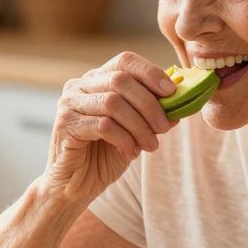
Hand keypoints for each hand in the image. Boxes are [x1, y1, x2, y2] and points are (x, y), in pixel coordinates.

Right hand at [43, 51, 177, 200]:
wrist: (75, 186)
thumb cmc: (104, 155)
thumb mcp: (135, 131)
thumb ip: (153, 113)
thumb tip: (181, 100)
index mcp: (97, 80)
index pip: (125, 61)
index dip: (151, 73)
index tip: (172, 92)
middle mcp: (80, 86)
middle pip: (121, 80)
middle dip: (149, 104)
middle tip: (164, 127)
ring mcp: (69, 104)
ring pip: (113, 102)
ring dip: (139, 125)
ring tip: (151, 145)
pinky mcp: (65, 125)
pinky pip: (102, 125)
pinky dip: (124, 138)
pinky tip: (131, 152)